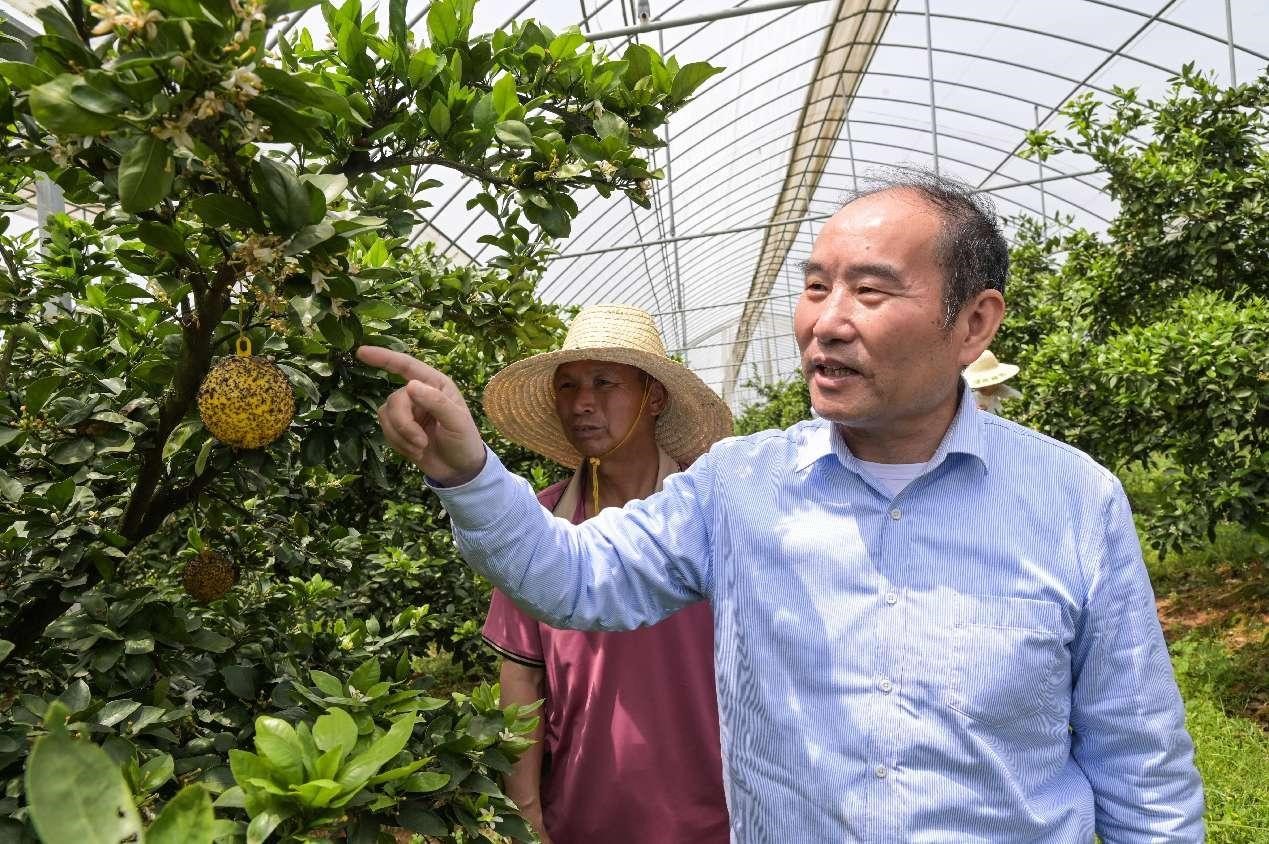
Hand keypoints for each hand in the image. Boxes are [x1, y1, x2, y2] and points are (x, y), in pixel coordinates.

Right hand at [356, 346, 486, 485]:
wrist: (458, 469)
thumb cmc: (464, 441)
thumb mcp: (457, 422)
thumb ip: (436, 402)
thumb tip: (410, 384)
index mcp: (435, 384)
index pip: (406, 366)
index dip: (384, 358)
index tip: (361, 352)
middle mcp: (418, 393)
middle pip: (395, 400)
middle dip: (404, 424)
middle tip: (422, 443)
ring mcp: (407, 411)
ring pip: (386, 415)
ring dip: (402, 436)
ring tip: (421, 447)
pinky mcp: (398, 428)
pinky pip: (385, 430)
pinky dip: (399, 443)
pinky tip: (415, 451)